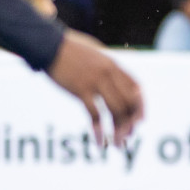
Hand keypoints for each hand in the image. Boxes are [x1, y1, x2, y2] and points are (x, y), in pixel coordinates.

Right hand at [46, 30, 143, 148]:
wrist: (48, 44)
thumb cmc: (69, 48)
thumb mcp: (95, 52)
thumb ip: (107, 65)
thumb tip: (115, 75)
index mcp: (113, 65)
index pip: (136, 88)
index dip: (141, 106)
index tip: (141, 120)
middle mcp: (109, 73)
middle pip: (129, 102)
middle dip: (131, 123)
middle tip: (128, 137)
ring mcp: (95, 82)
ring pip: (116, 111)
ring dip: (119, 131)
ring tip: (118, 145)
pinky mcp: (80, 90)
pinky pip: (95, 115)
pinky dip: (99, 131)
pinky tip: (100, 143)